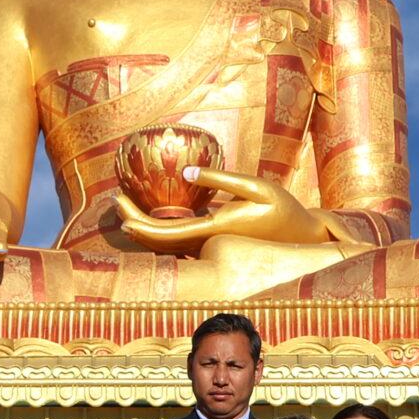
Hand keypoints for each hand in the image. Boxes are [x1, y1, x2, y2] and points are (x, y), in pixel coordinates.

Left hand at [116, 169, 331, 249]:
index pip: (164, 234)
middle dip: (133, 224)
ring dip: (144, 228)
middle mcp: (207, 245)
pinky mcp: (214, 243)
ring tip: (125, 204)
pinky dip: (160, 230)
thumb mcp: (256, 186)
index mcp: (214, 231)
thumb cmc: (283, 208)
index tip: (120, 201)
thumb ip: (220, 178)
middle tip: (115, 200)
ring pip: (167, 245)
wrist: (303, 238)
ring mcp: (210, 248)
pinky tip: (149, 215)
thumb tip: (185, 170)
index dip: (137, 222)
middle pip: (158, 243)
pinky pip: (179, 241)